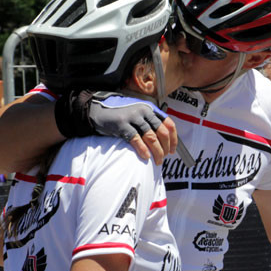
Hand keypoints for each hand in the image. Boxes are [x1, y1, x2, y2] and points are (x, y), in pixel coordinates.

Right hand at [55, 90, 176, 163]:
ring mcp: (132, 117)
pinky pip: (136, 139)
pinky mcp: (122, 124)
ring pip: (151, 137)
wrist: (97, 110)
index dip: (173, 138)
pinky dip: (143, 150)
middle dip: (166, 147)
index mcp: (149, 109)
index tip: (173, 150)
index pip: (168, 123)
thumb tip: (162, 141)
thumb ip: (148, 123)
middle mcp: (143, 111)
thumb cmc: (119, 116)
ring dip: (157, 151)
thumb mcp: (136, 115)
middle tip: (164, 157)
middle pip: (161, 132)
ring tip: (157, 161)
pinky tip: (146, 157)